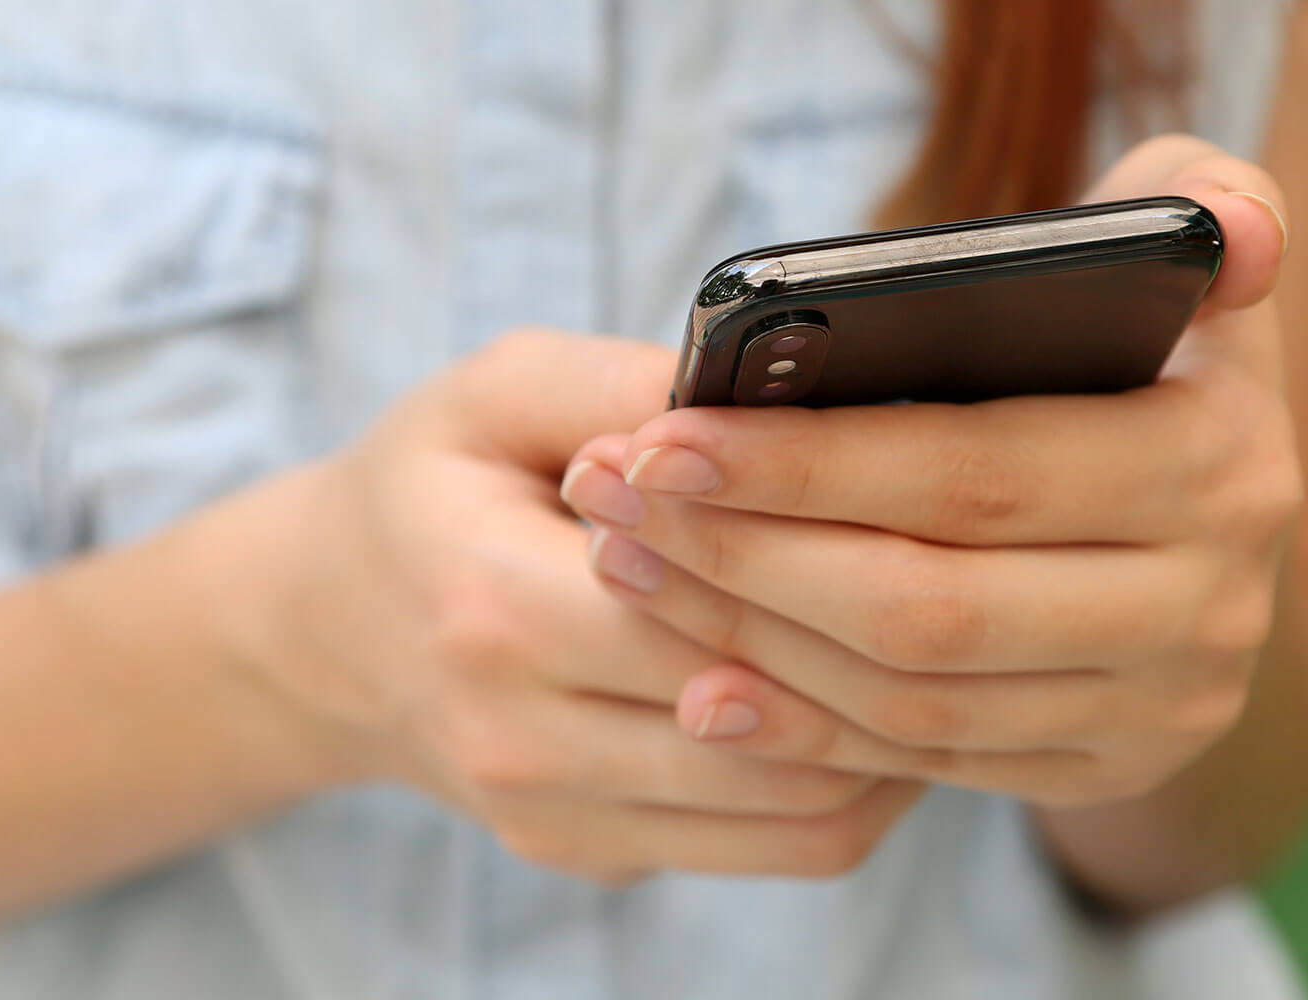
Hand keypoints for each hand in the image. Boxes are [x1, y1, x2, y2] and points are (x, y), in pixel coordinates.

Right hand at [256, 329, 923, 882]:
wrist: (326, 631)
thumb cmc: (431, 486)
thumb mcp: (496, 391)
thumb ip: (624, 384)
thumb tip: (773, 394)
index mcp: (494, 607)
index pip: (712, 613)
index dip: (830, 565)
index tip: (926, 505)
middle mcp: (520, 739)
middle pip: (775, 727)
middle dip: (889, 658)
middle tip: (981, 582)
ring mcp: (556, 818)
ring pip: (798, 815)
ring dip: (897, 739)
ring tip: (953, 648)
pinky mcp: (593, 857)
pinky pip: (773, 849)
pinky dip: (852, 785)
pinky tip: (885, 703)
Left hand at [559, 137, 1298, 807]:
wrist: (1212, 516)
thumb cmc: (1149, 344)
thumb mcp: (1186, 248)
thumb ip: (1199, 194)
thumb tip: (1236, 237)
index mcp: (1221, 461)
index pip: (977, 474)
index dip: (807, 464)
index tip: (662, 437)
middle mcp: (1210, 605)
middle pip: (927, 604)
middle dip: (745, 556)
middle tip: (614, 501)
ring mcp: (1164, 706)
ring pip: (914, 696)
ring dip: (751, 640)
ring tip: (631, 565)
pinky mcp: (1109, 769)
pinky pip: (929, 763)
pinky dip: (807, 728)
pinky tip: (704, 683)